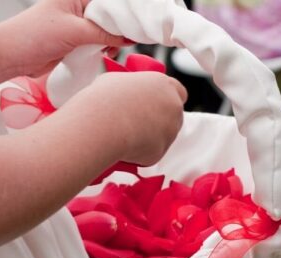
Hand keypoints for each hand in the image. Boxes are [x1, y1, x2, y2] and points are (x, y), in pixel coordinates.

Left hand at [0, 0, 129, 80]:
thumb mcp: (74, 31)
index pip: (107, 4)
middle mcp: (75, 8)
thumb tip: (127, 37)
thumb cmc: (32, 36)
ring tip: (108, 51)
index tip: (135, 27)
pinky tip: (103, 54)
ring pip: (103, 32)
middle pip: (107, 18)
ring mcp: (74, 25)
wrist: (11, 57)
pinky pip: (94, 44)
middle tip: (122, 42)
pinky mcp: (73, 41)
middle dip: (116, 31)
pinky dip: (101, 50)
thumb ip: (104, 34)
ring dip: (109, 42)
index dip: (121, 16)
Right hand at [63, 72, 187, 165]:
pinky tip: (124, 146)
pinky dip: (139, 153)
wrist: (101, 124)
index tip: (156, 106)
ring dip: (148, 138)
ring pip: (162, 137)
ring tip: (123, 134)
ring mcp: (170, 130)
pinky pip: (151, 153)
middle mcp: (173, 106)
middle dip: (159, 122)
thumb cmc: (104, 99)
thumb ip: (133, 88)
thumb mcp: (116, 81)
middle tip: (138, 124)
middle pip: (173, 117)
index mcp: (165, 85)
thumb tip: (128, 93)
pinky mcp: (161, 150)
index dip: (167, 101)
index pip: (179, 92)